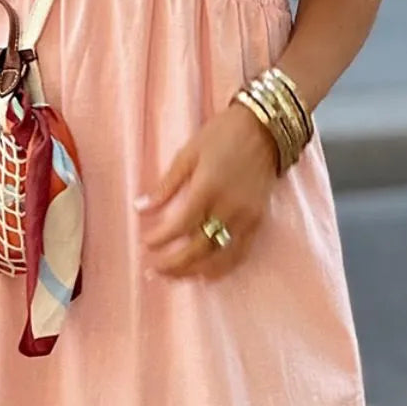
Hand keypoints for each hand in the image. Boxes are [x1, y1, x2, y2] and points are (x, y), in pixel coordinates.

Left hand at [136, 102, 279, 279]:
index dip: (161, 239)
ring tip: (174, 276)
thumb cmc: (222, 135)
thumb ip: (166, 185)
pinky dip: (222, 268)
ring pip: (219, 258)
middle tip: (153, 269)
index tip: (145, 243)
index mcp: (208, 188)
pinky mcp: (258, 222)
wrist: (266, 129)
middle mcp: (229, 208)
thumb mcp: (188, 153)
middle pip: (198, 248)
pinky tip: (205, 274)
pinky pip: (240, 254)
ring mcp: (246, 218)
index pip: (180, 225)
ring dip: (194, 271)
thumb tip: (140, 207)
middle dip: (173, 264)